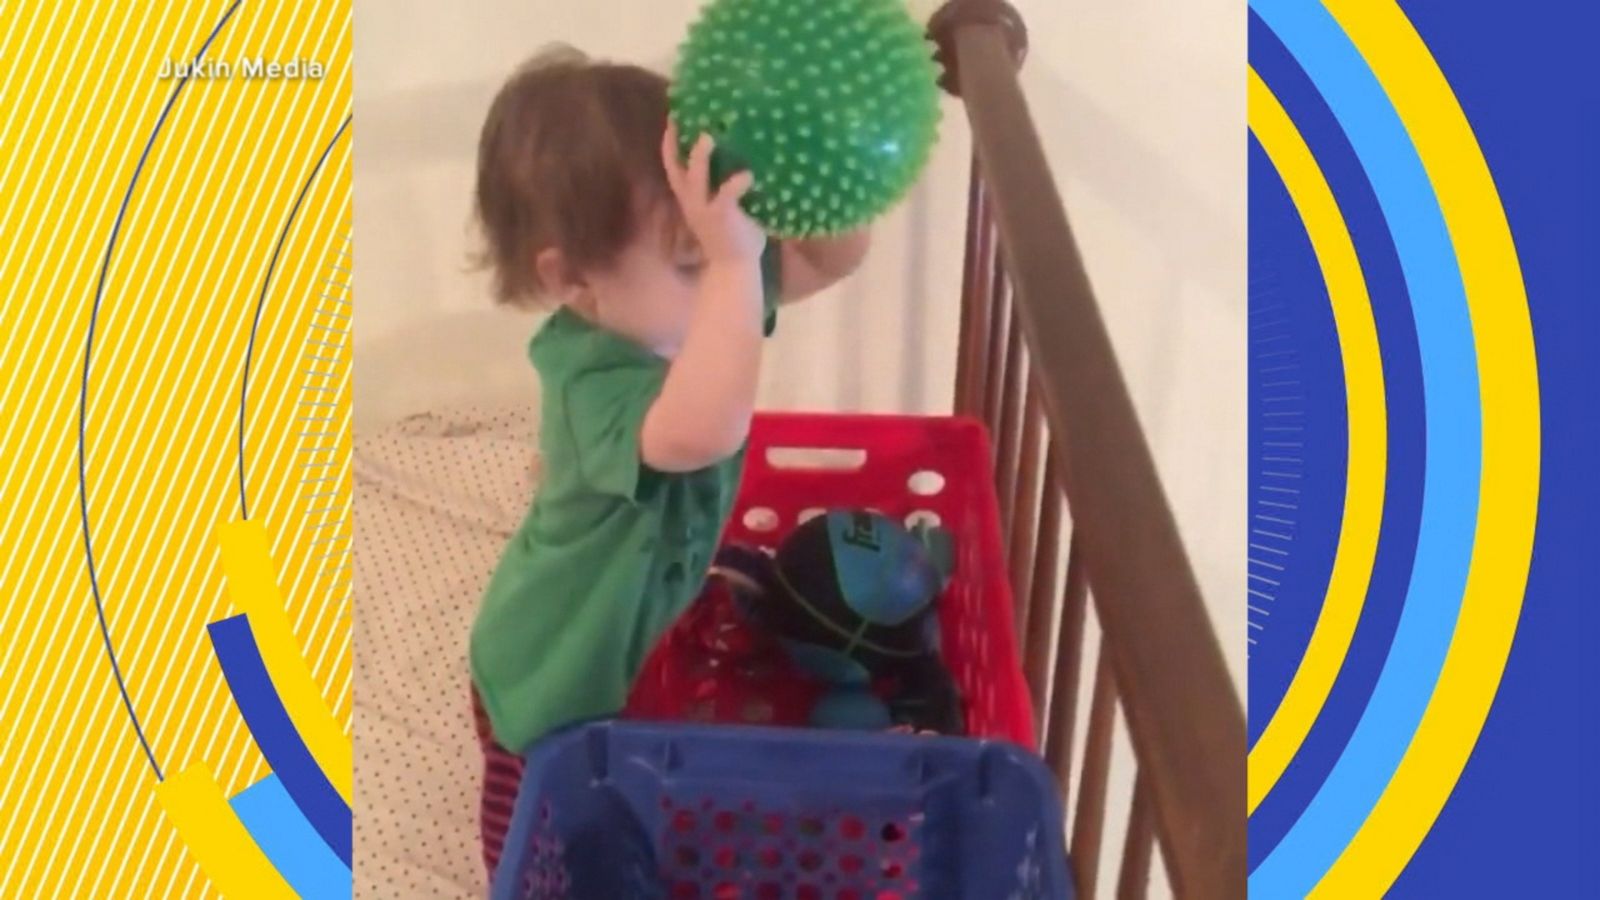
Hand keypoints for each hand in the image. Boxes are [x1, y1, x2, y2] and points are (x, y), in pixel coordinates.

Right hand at [662, 121, 765, 265]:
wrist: (735, 270)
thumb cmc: (735, 238)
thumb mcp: (728, 210)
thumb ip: (730, 187)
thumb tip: (751, 158)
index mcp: (691, 200)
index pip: (673, 169)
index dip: (669, 146)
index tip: (673, 120)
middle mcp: (692, 203)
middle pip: (676, 170)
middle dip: (676, 145)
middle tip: (682, 120)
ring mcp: (705, 210)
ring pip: (695, 180)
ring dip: (700, 158)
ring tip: (709, 138)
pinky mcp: (722, 217)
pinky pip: (726, 196)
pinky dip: (737, 183)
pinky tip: (748, 174)